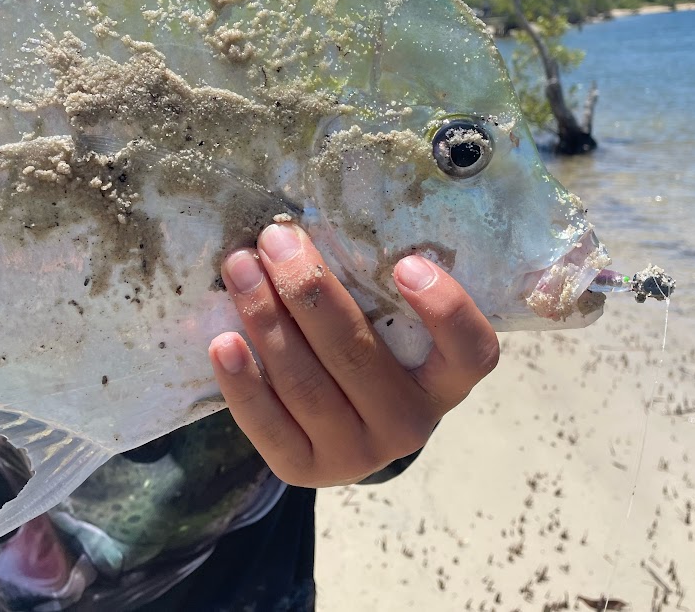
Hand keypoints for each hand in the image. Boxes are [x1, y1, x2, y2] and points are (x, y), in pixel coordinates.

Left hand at [208, 223, 499, 486]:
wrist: (350, 428)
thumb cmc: (376, 354)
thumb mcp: (396, 328)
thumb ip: (377, 291)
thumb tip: (317, 225)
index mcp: (445, 381)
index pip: (471, 353)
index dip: (446, 310)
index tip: (407, 263)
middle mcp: (409, 423)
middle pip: (357, 355)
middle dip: (308, 290)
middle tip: (277, 240)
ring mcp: (357, 453)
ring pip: (306, 384)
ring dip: (266, 320)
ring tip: (240, 269)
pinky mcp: (305, 469)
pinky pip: (268, 425)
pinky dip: (243, 381)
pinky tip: (224, 341)